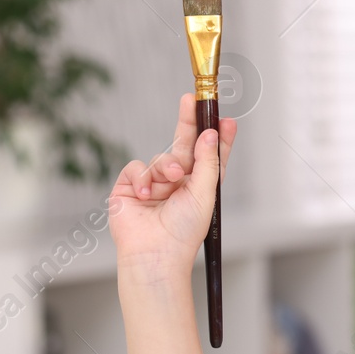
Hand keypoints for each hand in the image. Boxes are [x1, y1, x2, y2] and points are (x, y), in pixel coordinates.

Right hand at [108, 93, 238, 284]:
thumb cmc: (183, 232)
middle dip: (188, 122)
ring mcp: (153, 184)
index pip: (209, 155)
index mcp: (198, 186)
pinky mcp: (129, 187)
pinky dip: (142, 177)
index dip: (216, 137)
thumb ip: (207, 162)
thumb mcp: (204, 194)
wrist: (154, 254)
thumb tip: (211, 133)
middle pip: (184, 145)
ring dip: (166, 166)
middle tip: (192, 99)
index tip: (225, 119)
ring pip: (160, 157)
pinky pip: (136, 167)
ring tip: (170, 181)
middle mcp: (177, 183)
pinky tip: (145, 194)